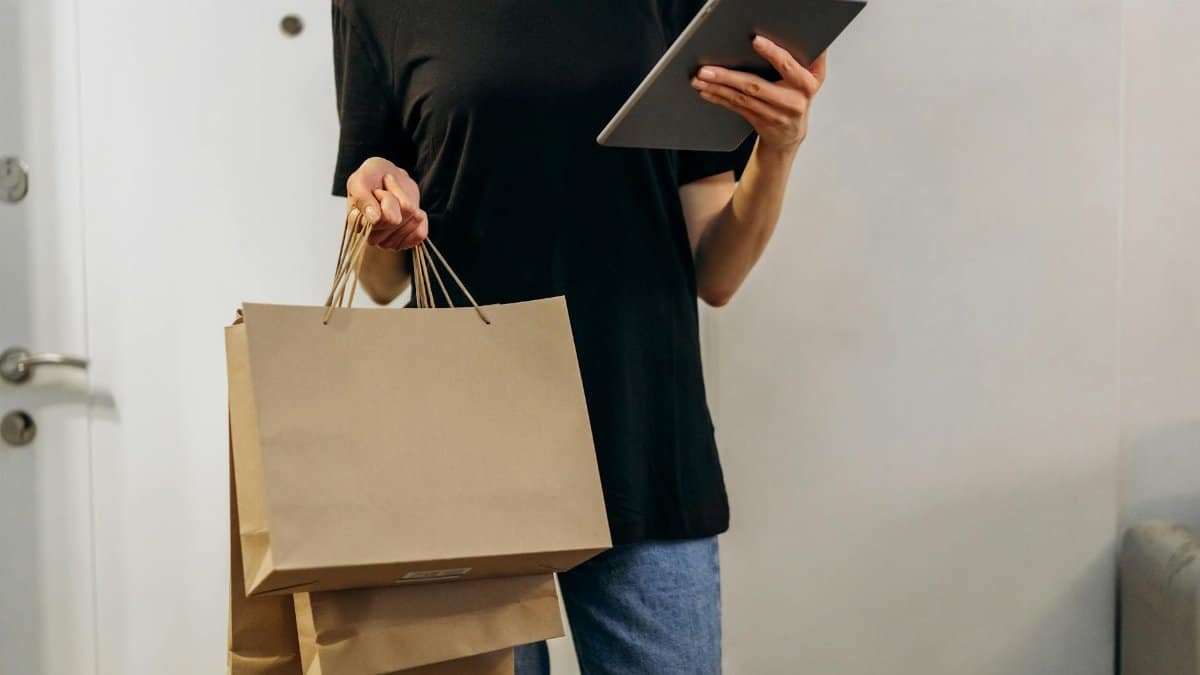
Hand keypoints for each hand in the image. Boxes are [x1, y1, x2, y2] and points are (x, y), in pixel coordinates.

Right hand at [345, 156, 427, 249]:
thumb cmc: (371, 178)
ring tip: (395, 196)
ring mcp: (389, 242)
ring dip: (407, 201)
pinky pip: (420, 232)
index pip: (378, 217)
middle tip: (385, 191)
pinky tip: (409, 210)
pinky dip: (420, 216)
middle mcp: (371, 237)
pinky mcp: (406, 243)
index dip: (383, 197)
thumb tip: (374, 218)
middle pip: (395, 219)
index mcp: (355, 224)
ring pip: (410, 219)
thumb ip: (362, 197)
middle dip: (394, 197)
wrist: (387, 177)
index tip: (377, 189)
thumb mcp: (361, 180)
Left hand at [690, 36, 826, 152]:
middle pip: (756, 86)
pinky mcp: (758, 121)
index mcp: (805, 84)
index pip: (787, 65)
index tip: (756, 41)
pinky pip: (736, 107)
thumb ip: (807, 59)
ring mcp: (773, 114)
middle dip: (728, 77)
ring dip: (717, 87)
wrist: (790, 135)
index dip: (772, 53)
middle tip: (707, 70)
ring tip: (700, 79)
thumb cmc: (798, 97)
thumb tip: (797, 34)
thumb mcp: (811, 78)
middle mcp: (791, 101)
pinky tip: (706, 91)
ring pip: (741, 98)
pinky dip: (719, 98)